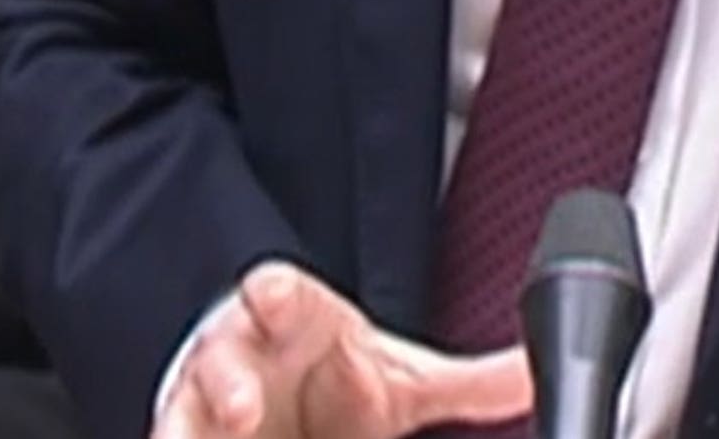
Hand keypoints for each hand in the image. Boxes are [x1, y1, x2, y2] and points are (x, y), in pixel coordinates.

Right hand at [158, 263, 529, 438]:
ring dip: (192, 429)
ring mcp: (201, 406)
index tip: (274, 294)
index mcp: (293, 320)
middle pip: (222, 359)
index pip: (280, 293)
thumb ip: (468, 384)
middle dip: (227, 379)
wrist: (265, 399)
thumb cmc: (329, 376)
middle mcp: (238, 357)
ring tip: (230, 429)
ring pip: (186, 413)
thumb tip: (537, 374)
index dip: (276, 294)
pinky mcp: (181, 434)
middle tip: (242, 406)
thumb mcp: (399, 378)